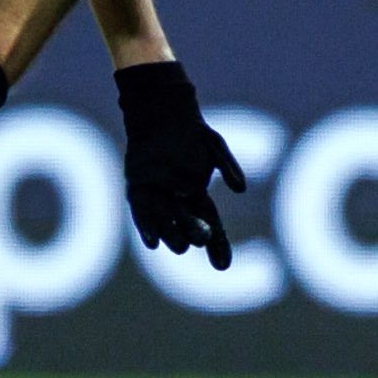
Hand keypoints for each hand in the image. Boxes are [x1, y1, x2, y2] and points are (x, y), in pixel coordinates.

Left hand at [115, 60, 245, 267]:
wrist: (160, 111)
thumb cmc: (190, 130)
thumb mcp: (214, 145)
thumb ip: (227, 166)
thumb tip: (240, 188)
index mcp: (197, 195)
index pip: (211, 225)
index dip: (218, 245)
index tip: (222, 265)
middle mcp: (177, 200)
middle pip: (188, 226)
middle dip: (196, 235)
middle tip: (203, 242)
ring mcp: (156, 195)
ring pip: (165, 223)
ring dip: (172, 235)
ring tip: (180, 248)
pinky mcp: (136, 189)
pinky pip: (141, 212)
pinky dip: (146, 227)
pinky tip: (152, 243)